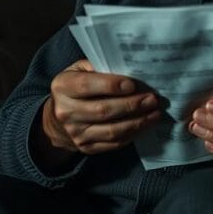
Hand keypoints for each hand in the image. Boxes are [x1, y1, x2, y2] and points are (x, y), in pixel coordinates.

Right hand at [37, 59, 160, 165]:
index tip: (132, 85)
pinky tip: (144, 125)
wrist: (57, 119)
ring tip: (155, 114)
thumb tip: (131, 68)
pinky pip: (113, 143)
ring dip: (137, 122)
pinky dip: (132, 135)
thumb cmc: (76, 87)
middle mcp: (66, 111)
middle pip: (103, 110)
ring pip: (111, 130)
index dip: (111, 85)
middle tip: (152, 99)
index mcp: (63, 86)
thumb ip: (100, 66)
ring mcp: (75, 133)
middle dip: (132, 105)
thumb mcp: (80, 70)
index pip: (86, 86)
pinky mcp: (85, 147)